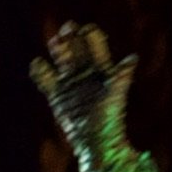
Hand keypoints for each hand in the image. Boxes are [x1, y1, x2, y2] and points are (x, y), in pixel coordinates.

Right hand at [30, 22, 136, 155]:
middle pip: (75, 45)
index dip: (90, 35)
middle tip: (67, 29)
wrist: (96, 142)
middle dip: (70, 35)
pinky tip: (39, 66)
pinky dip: (39, 69)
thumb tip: (133, 58)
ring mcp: (69, 81)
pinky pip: (43, 76)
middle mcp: (85, 71)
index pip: (94, 42)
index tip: (85, 32)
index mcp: (102, 68)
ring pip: (59, 56)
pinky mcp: (56, 94)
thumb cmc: (110, 119)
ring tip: (56, 43)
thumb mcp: (115, 94)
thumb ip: (121, 76)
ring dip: (56, 47)